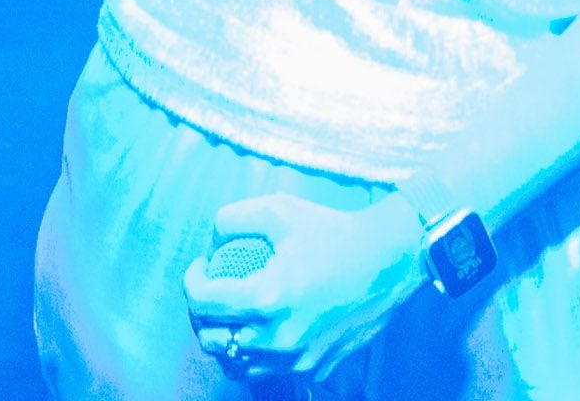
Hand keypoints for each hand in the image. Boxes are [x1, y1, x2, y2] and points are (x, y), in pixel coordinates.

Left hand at [182, 194, 424, 380]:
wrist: (388, 261)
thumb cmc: (333, 232)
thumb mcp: (279, 209)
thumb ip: (232, 219)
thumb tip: (210, 242)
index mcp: (267, 299)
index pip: (202, 303)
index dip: (190, 281)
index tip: (200, 267)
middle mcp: (279, 338)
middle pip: (212, 341)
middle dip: (201, 314)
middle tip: (210, 291)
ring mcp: (298, 359)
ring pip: (238, 365)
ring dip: (226, 340)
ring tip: (232, 314)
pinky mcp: (315, 367)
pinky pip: (271, 369)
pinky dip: (257, 353)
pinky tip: (264, 326)